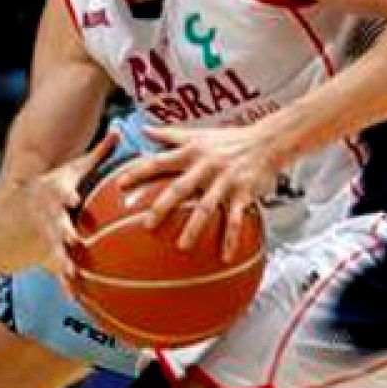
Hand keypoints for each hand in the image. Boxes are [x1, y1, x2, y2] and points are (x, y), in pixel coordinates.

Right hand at [29, 128, 117, 280]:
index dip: (67, 195)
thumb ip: (99, 153)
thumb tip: (120, 130)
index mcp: (57, 193)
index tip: (73, 200)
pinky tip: (76, 299)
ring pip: (54, 252)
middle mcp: (50, 216)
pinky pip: (58, 272)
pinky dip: (66, 285)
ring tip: (73, 277)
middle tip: (73, 242)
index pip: (62, 192)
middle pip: (56, 225)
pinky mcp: (48, 253)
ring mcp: (48, 237)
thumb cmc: (54, 184)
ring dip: (63, 264)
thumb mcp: (73, 168)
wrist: (16, 207)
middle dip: (63, 234)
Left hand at [120, 124, 277, 258]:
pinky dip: (230, 239)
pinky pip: (236, 219)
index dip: (139, 172)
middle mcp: (206, 167)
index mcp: (192, 152)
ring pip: (207, 207)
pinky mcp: (243, 194)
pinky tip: (225, 257)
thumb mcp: (197, 133)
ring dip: (194, 228)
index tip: (119, 184)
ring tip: (182, 247)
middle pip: (180, 188)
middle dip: (163, 206)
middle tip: (147, 225)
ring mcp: (225, 181)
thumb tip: (143, 130)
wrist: (266, 141)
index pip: (160, 161)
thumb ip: (169, 135)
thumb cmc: (228, 139)